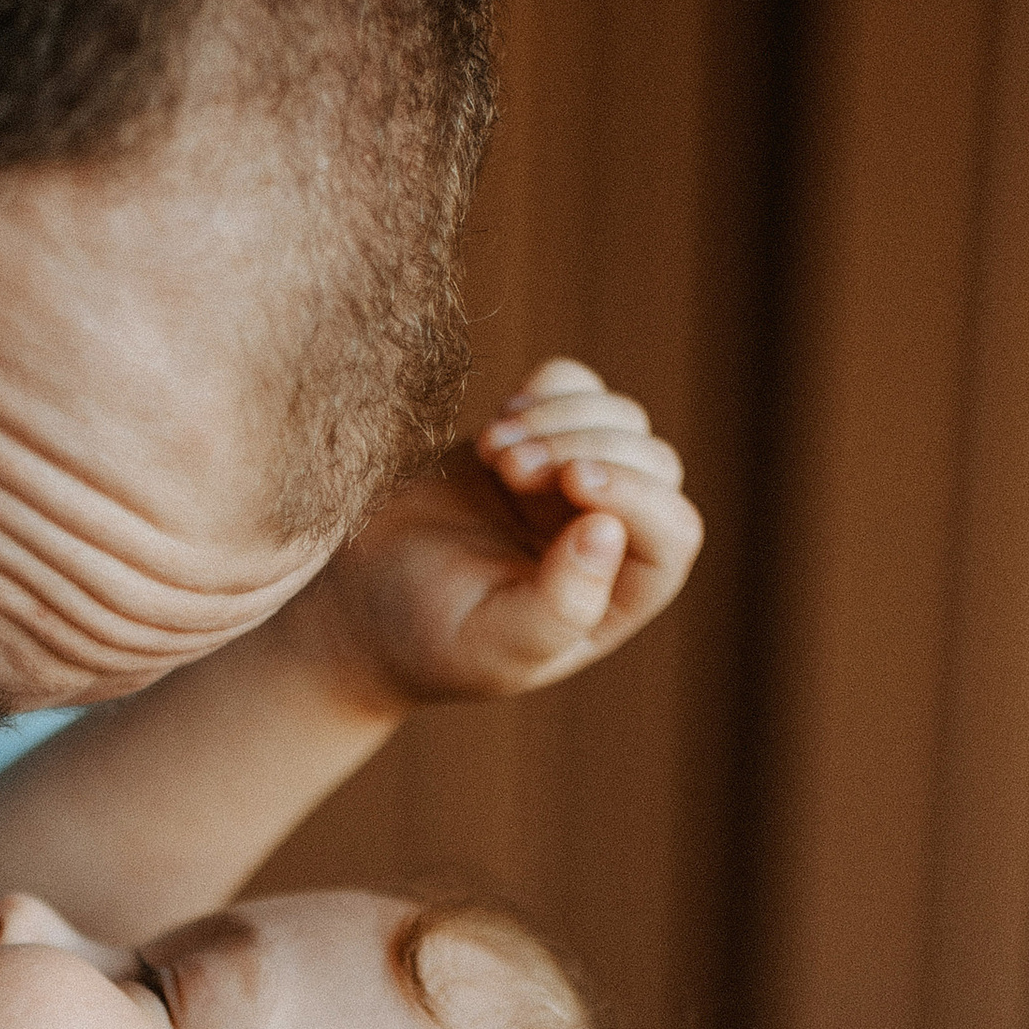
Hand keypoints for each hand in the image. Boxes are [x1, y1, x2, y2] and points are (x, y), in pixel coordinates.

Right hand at [297, 356, 702, 718]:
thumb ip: (559, 606)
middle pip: (652, 461)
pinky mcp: (536, 439)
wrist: (355, 602)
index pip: (673, 531)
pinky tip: (492, 435)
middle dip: (585, 447)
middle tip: (507, 468)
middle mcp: (610, 538)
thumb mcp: (492, 642)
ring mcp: (575, 484)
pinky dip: (541, 393)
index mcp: (616, 597)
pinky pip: (573, 386)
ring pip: (618, 416)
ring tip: (491, 453)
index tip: (571, 481)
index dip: (637, 494)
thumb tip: (609, 531)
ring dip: (558, 419)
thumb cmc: (422, 637)